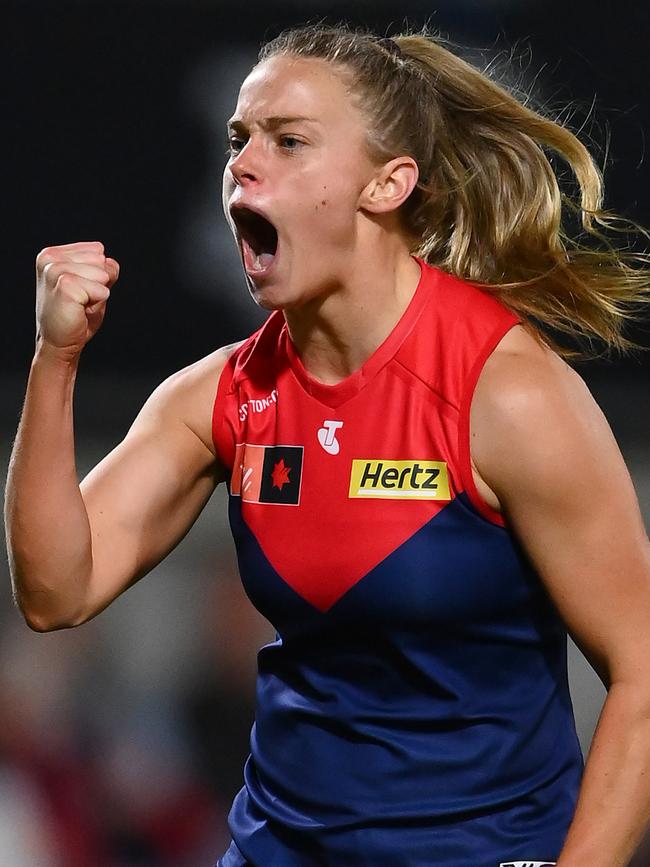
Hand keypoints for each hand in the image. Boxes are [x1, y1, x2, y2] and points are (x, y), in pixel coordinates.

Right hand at [35, 241, 119, 356]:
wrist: (59, 343)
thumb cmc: (74, 316)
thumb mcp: (92, 284)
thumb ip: (103, 268)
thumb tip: (110, 263)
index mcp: (52, 254)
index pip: (98, 250)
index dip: (98, 274)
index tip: (81, 290)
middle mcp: (50, 258)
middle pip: (101, 260)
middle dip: (99, 282)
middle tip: (81, 300)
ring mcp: (55, 270)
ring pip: (102, 274)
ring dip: (97, 293)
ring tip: (79, 305)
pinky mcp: (64, 285)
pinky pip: (101, 289)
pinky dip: (97, 302)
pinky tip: (79, 310)